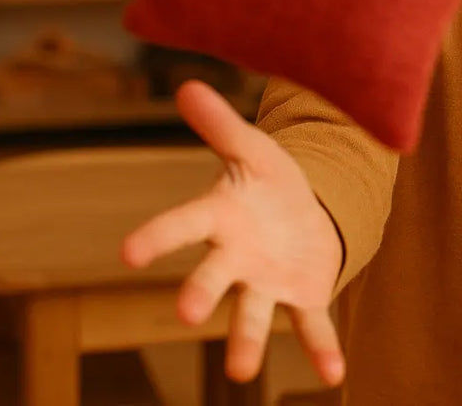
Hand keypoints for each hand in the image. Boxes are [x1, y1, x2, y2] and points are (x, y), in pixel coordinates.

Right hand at [121, 80, 345, 386]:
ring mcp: (265, 281)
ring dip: (246, 342)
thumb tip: (187, 86)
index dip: (157, 237)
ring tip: (241, 373)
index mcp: (219, 217)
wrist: (304, 212)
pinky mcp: (301, 297)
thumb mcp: (252, 149)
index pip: (182, 224)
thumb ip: (221, 126)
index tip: (128, 252)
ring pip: (251, 313)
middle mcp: (234, 257)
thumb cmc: (267, 181)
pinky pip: (310, 325)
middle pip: (212, 276)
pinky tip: (333, 374)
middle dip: (199, 293)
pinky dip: (321, 349)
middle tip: (187, 314)